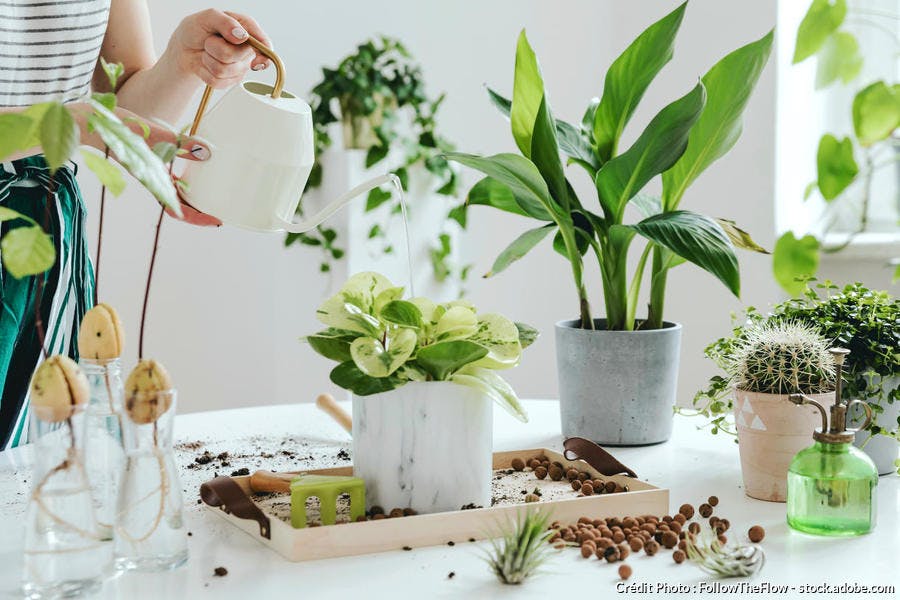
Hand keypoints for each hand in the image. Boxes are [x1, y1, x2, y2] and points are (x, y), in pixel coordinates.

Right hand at [71, 103, 220, 226]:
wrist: (85, 120)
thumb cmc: (112, 127)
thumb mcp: (150, 133)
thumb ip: (178, 143)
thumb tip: (207, 152)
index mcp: (151, 179)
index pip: (176, 209)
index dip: (197, 218)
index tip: (216, 221)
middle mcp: (151, 178)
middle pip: (178, 205)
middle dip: (199, 211)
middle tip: (221, 211)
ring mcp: (149, 170)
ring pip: (173, 192)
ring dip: (192, 197)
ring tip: (213, 195)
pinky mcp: (147, 159)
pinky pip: (169, 176)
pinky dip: (184, 178)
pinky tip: (196, 170)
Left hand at [166, 9, 272, 88]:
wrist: (184, 49)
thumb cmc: (197, 30)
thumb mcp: (207, 17)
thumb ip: (225, 22)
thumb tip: (241, 35)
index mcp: (246, 29)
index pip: (264, 45)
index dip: (262, 55)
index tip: (251, 59)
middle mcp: (246, 49)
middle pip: (237, 56)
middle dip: (216, 49)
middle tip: (210, 41)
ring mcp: (239, 66)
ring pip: (225, 70)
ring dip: (208, 60)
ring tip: (206, 52)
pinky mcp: (230, 80)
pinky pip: (219, 82)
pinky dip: (205, 73)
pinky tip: (206, 64)